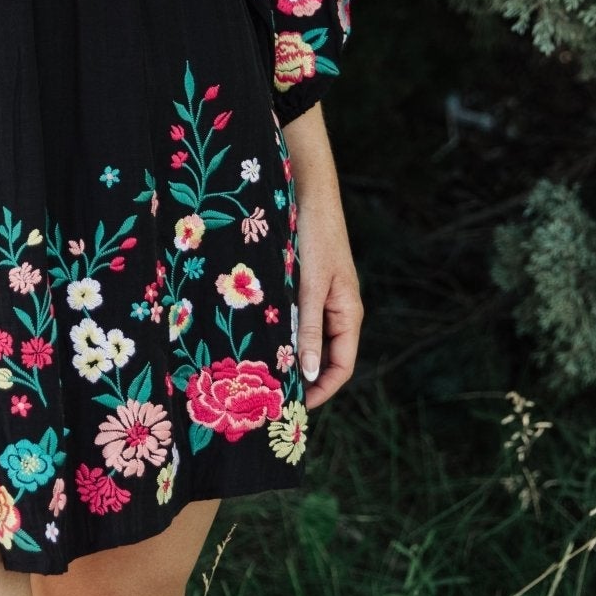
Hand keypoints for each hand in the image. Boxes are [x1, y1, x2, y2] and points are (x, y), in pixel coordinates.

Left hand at [282, 102, 362, 411]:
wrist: (305, 186)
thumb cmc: (313, 234)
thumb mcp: (310, 284)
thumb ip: (308, 328)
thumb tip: (309, 374)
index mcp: (347, 312)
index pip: (340, 367)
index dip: (320, 392)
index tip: (292, 409)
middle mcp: (334, 309)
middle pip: (320, 356)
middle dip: (298, 378)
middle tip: (266, 398)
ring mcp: (315, 296)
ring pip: (302, 337)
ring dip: (283, 354)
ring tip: (253, 373)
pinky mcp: (297, 282)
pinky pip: (289, 317)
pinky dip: (275, 331)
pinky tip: (249, 336)